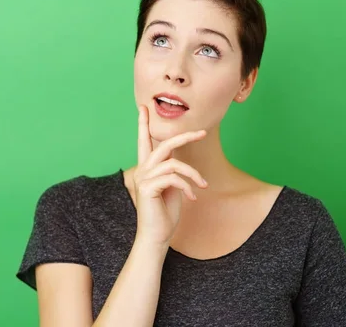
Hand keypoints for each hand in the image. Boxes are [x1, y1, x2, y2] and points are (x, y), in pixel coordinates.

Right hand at [132, 105, 207, 247]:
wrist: (156, 236)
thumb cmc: (165, 214)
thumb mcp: (172, 188)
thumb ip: (173, 172)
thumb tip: (181, 162)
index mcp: (147, 168)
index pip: (144, 141)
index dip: (143, 124)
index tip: (143, 107)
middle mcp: (143, 170)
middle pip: (164, 144)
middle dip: (184, 136)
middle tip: (203, 132)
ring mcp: (144, 178)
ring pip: (174, 163)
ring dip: (193, 174)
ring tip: (202, 185)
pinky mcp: (148, 188)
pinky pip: (174, 178)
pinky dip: (188, 186)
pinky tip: (193, 198)